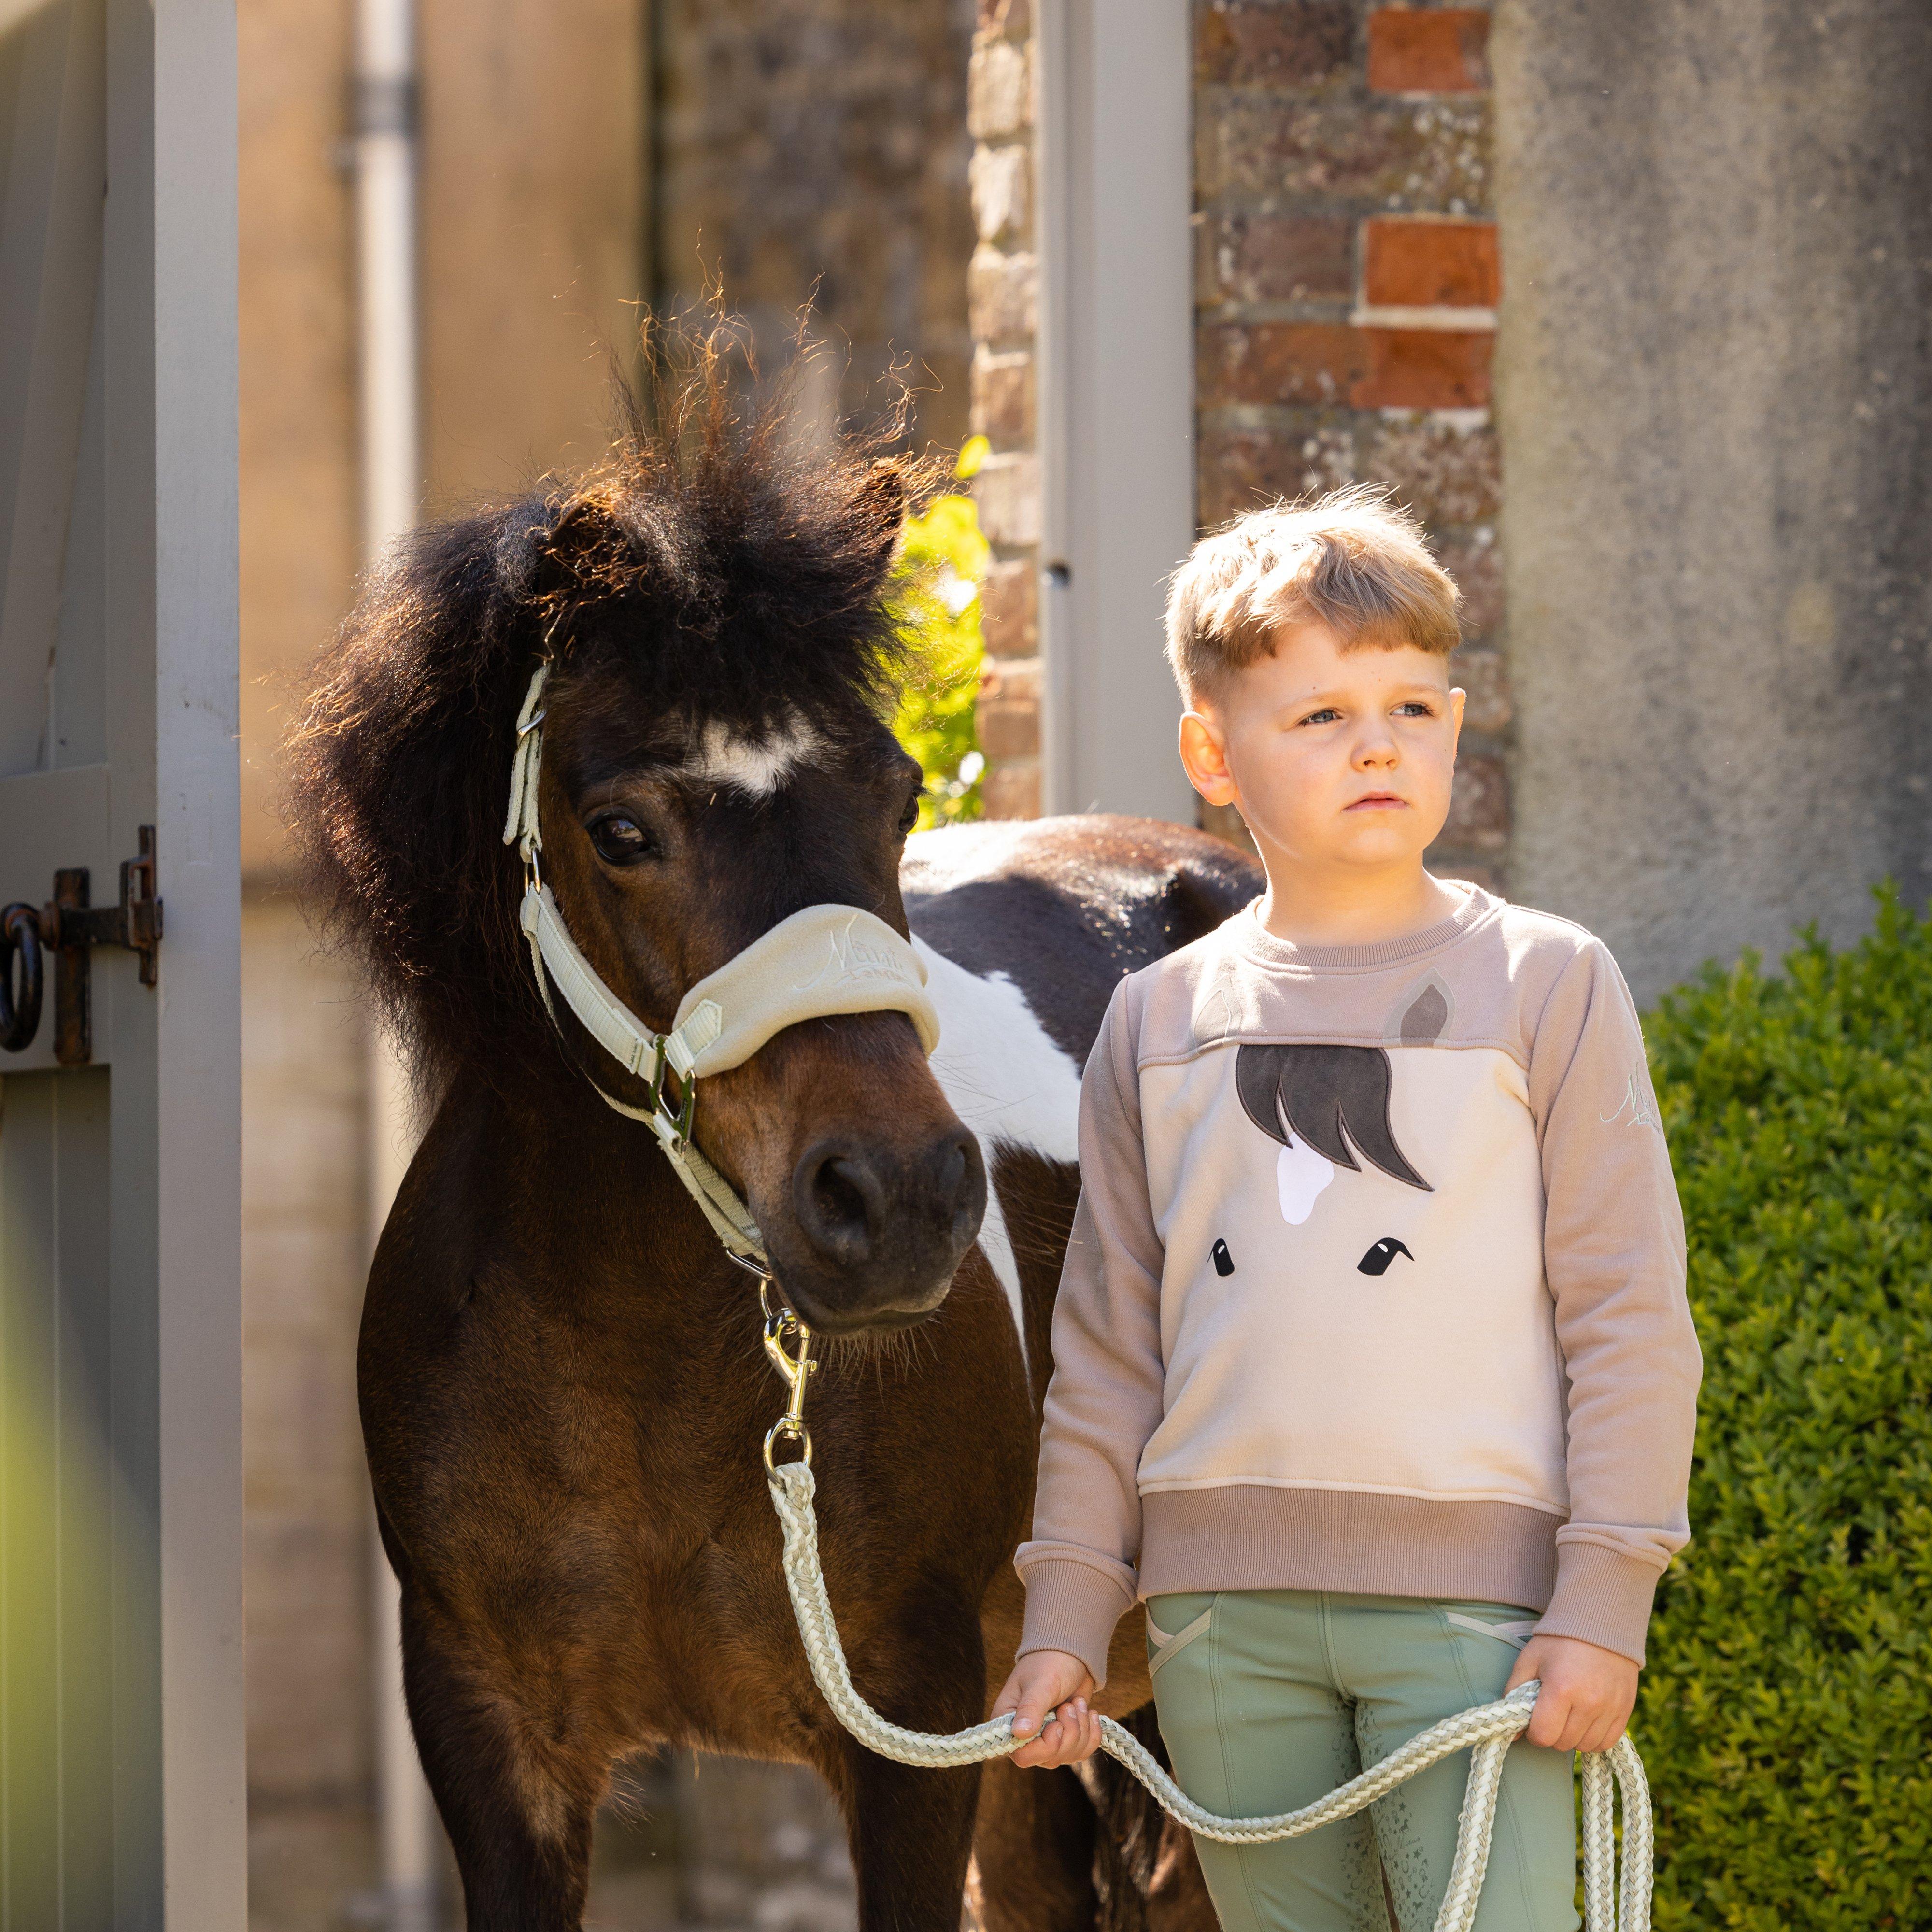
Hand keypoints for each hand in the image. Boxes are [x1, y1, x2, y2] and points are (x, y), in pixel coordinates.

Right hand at [991, 1650, 1101, 1767]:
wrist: (1071, 1654)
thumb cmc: (1050, 1663)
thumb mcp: (1042, 1684)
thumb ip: (1031, 1708)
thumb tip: (1020, 1733)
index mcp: (1009, 1721)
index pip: (1023, 1755)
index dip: (1045, 1746)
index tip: (1057, 1724)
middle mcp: (1025, 1735)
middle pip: (1049, 1758)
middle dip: (1068, 1733)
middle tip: (1069, 1705)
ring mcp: (1046, 1738)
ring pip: (1068, 1756)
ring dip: (1081, 1729)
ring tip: (1078, 1704)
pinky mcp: (1065, 1737)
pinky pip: (1082, 1752)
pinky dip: (1092, 1734)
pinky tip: (1090, 1713)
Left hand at [1506, 1634, 1638, 1752]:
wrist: (1599, 1624)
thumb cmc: (1558, 1642)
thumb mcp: (1529, 1660)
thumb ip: (1514, 1693)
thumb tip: (1512, 1732)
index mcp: (1561, 1689)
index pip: (1543, 1735)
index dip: (1533, 1732)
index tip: (1534, 1719)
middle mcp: (1588, 1703)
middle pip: (1563, 1744)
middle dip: (1552, 1733)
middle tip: (1551, 1713)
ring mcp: (1610, 1709)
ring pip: (1585, 1746)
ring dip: (1573, 1737)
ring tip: (1569, 1715)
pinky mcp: (1625, 1711)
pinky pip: (1606, 1743)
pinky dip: (1593, 1739)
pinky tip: (1586, 1722)